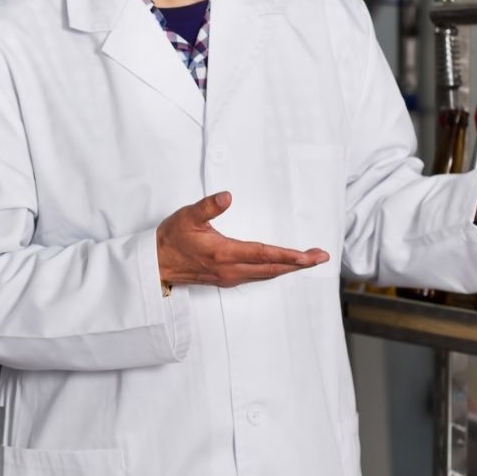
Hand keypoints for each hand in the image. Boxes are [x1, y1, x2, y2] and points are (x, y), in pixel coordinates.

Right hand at [156, 191, 328, 287]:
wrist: (155, 264)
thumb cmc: (171, 239)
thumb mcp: (187, 216)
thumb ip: (208, 206)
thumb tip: (227, 196)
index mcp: (224, 253)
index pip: (264, 254)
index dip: (289, 255)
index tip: (309, 256)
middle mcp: (230, 269)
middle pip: (272, 268)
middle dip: (298, 263)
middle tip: (321, 257)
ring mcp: (229, 276)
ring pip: (266, 274)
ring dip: (288, 267)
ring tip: (308, 260)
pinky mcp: (226, 279)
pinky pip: (257, 276)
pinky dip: (274, 271)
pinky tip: (281, 266)